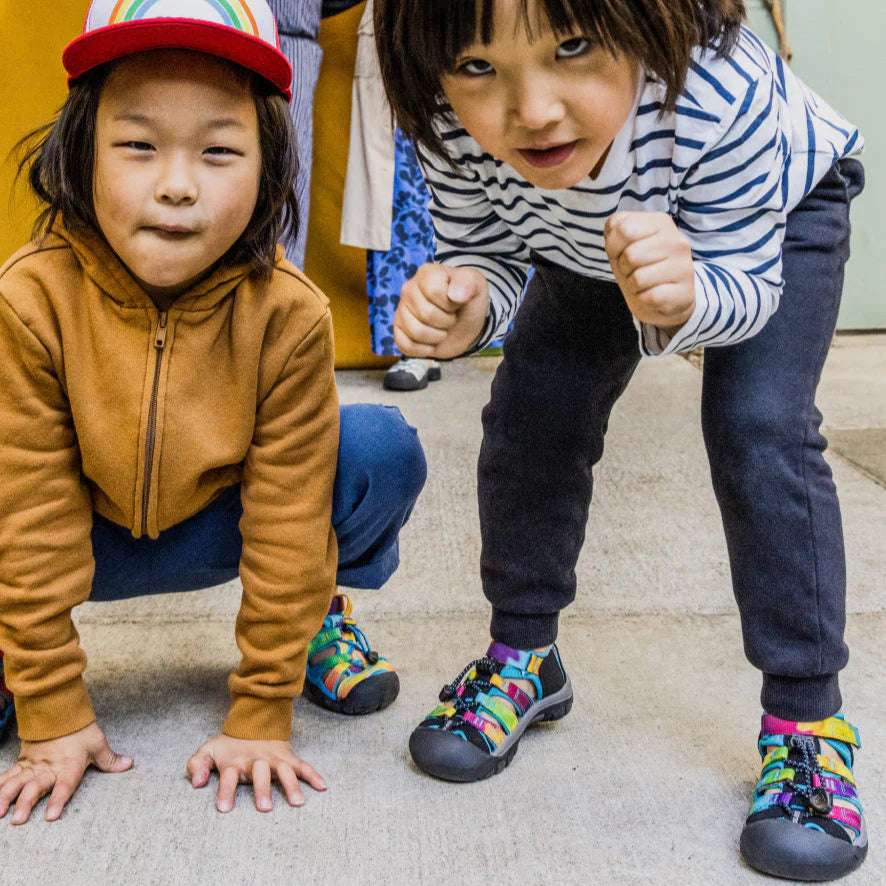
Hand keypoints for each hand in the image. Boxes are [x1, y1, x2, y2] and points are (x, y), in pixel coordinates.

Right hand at [0, 722, 132, 824]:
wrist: (59, 710)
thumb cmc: (80, 730)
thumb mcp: (98, 743)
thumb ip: (110, 759)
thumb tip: (129, 764)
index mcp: (68, 765)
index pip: (64, 785)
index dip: (59, 800)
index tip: (51, 816)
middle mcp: (48, 768)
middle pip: (35, 787)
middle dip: (26, 804)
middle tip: (18, 820)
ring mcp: (32, 766)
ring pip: (16, 783)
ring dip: (6, 797)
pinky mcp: (22, 763)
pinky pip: (6, 776)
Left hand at [187, 734, 325, 812]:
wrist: (253, 722)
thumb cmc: (228, 746)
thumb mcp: (207, 751)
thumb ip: (197, 766)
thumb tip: (198, 784)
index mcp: (235, 761)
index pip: (229, 775)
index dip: (226, 791)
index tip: (224, 809)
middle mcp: (256, 760)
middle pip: (260, 773)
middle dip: (262, 789)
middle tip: (264, 809)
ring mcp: (274, 758)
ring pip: (284, 770)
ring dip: (291, 785)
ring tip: (297, 803)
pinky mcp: (288, 757)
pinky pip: (302, 765)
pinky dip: (313, 774)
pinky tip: (322, 787)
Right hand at [394, 263, 489, 359]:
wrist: (464, 322)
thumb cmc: (468, 301)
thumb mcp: (476, 286)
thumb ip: (468, 284)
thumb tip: (455, 295)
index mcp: (426, 273)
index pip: (434, 291)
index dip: (450, 303)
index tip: (456, 302)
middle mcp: (409, 289)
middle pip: (426, 314)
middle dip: (446, 321)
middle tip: (451, 317)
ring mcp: (401, 311)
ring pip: (416, 332)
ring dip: (437, 336)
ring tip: (442, 328)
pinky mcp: (399, 331)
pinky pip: (407, 346)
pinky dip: (425, 349)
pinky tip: (432, 341)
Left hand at [604, 211, 695, 334]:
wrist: (662, 299)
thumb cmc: (638, 267)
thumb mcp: (621, 244)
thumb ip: (615, 230)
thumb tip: (614, 227)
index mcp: (661, 222)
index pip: (623, 229)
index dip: (614, 247)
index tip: (623, 252)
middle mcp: (677, 241)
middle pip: (630, 255)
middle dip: (624, 268)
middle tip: (635, 271)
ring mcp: (683, 266)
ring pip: (638, 278)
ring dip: (633, 285)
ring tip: (644, 283)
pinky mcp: (684, 292)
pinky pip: (649, 297)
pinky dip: (643, 299)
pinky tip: (653, 295)